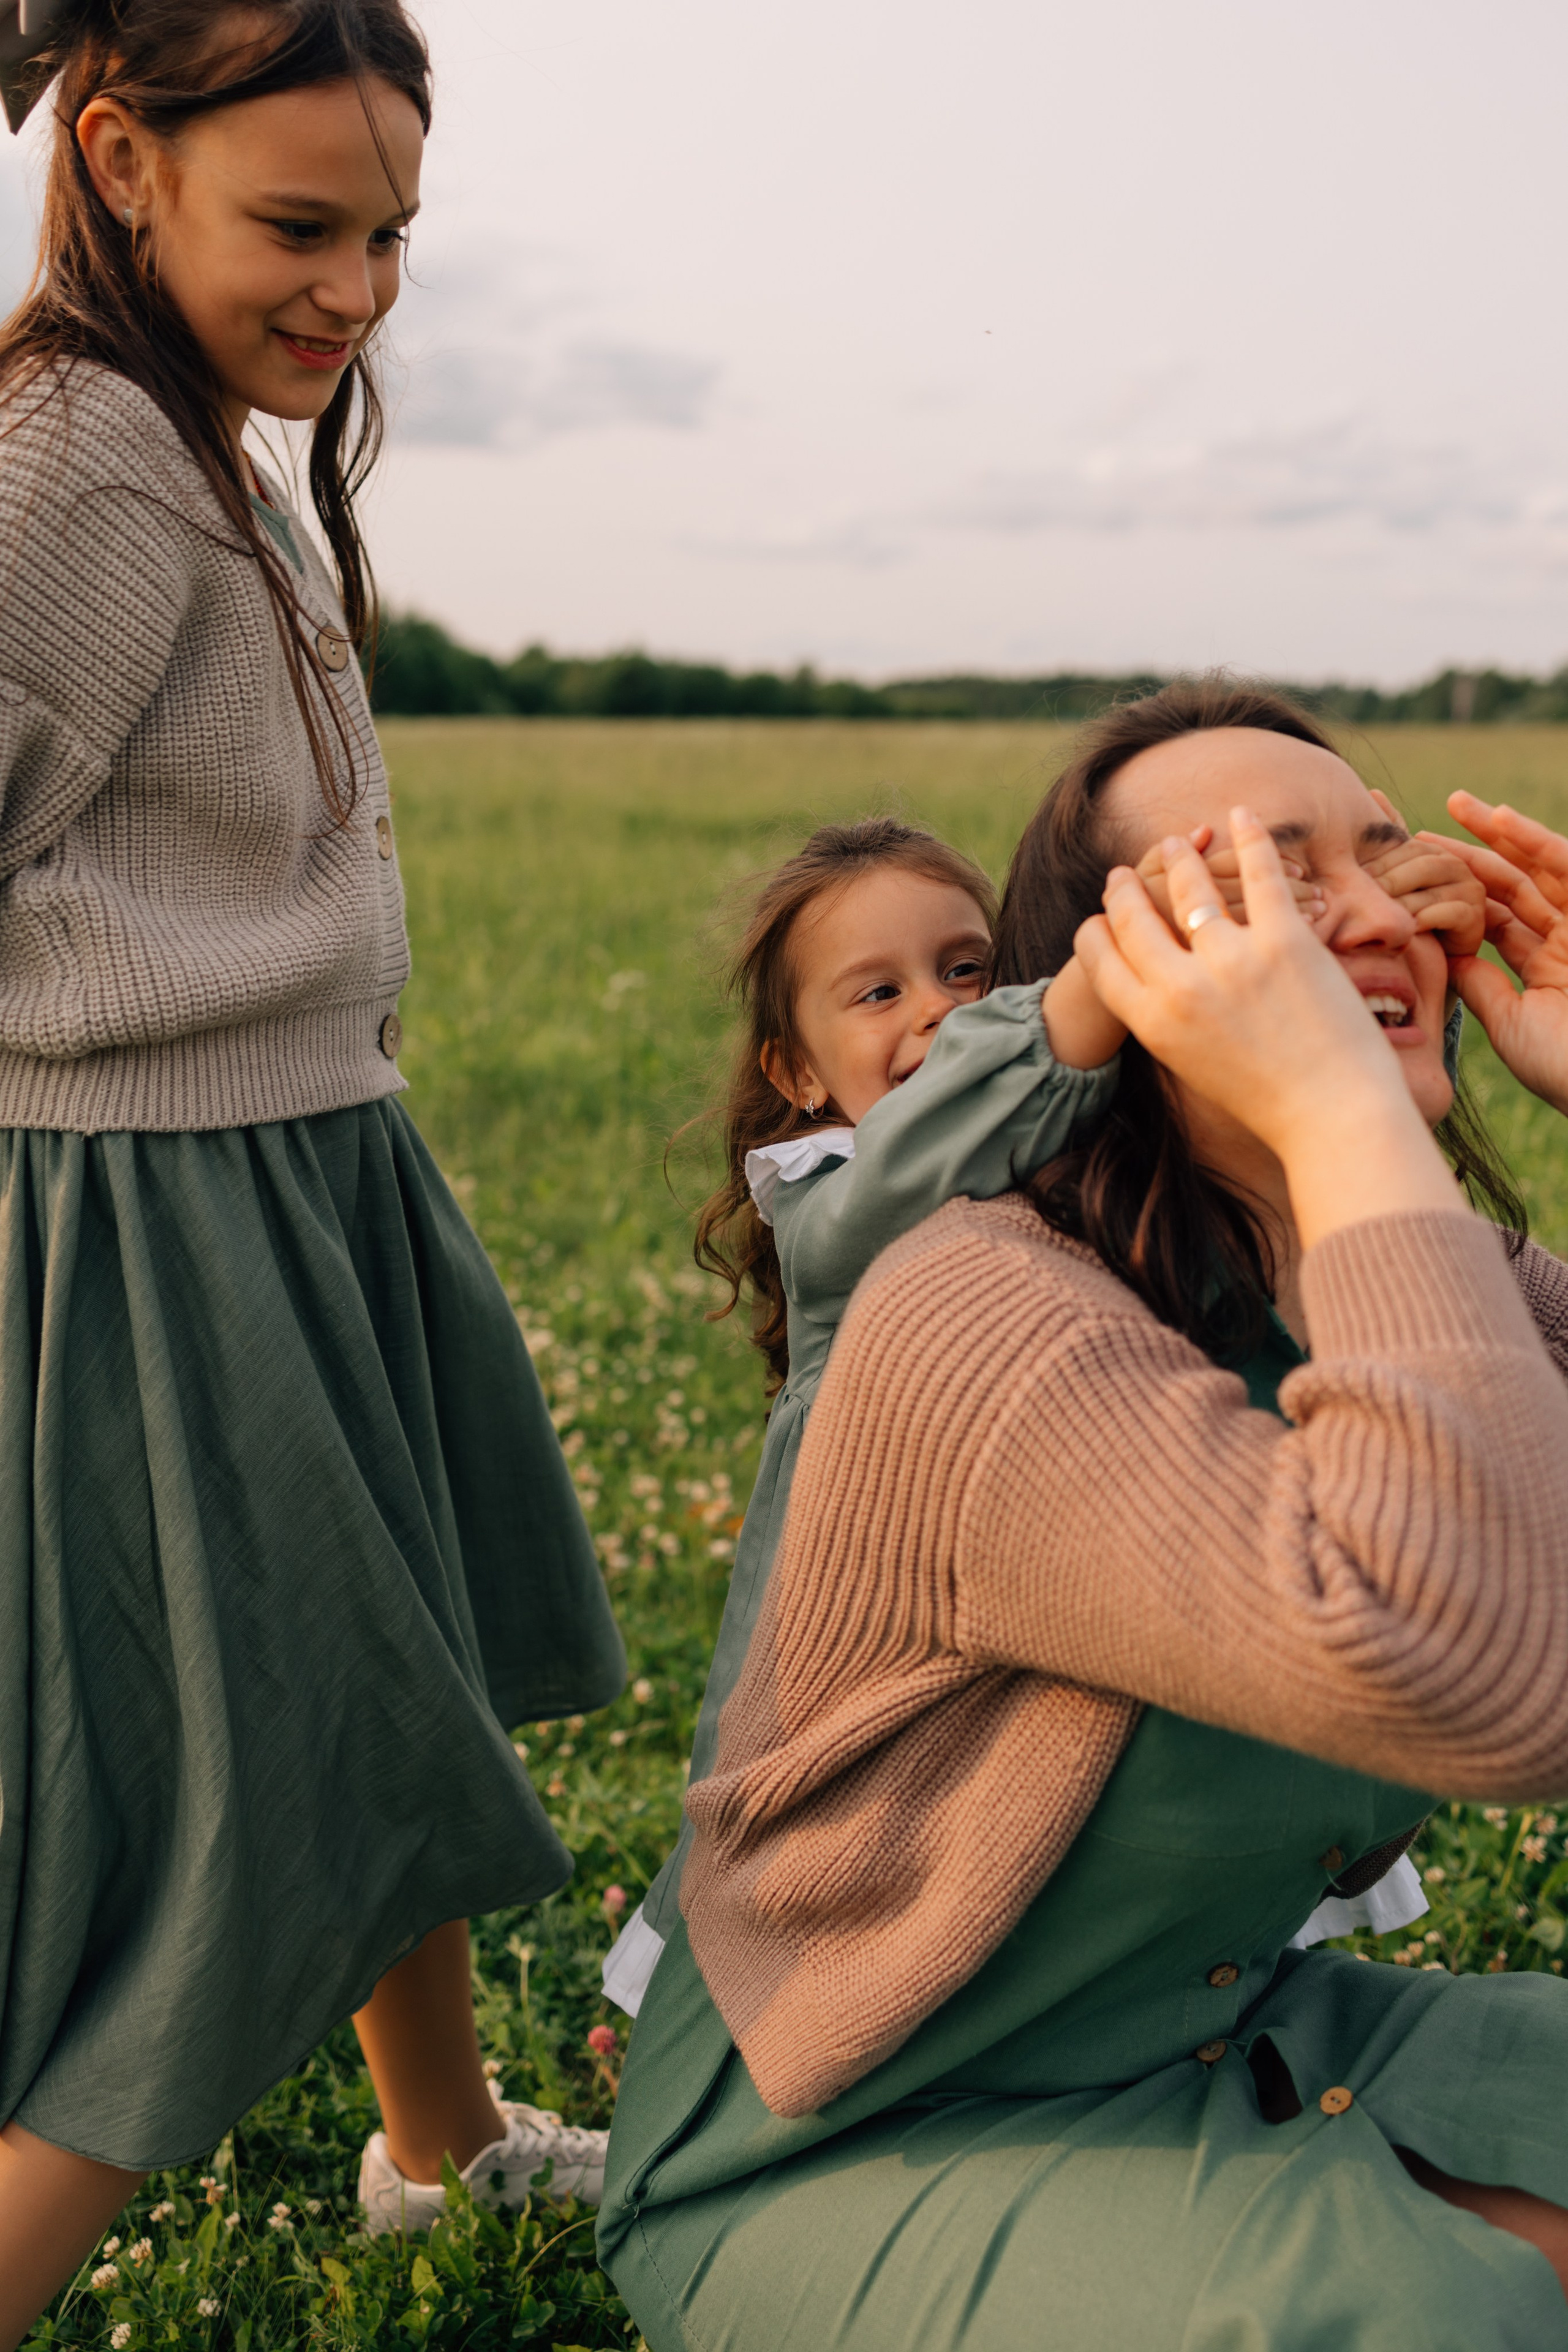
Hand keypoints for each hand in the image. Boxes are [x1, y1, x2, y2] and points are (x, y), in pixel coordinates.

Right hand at [1076, 810, 1460, 1247]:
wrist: (1333, 1116)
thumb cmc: (1269, 1102)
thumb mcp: (1195, 1066)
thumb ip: (1170, 1021)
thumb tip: (1160, 981)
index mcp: (1153, 1023)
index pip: (1099, 959)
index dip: (1094, 931)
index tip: (1100, 917)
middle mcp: (1182, 988)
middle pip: (1133, 917)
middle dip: (1123, 888)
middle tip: (1124, 872)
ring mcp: (1232, 961)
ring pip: (1188, 885)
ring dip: (1178, 857)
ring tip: (1177, 843)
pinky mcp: (1286, 941)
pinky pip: (1261, 874)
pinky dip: (1251, 839)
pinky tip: (1240, 817)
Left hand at [1361, 830, 1488, 957]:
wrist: (1437, 958)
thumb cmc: (1409, 919)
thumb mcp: (1395, 889)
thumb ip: (1384, 863)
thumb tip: (1362, 823)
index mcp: (1437, 853)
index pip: (1410, 848)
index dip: (1382, 861)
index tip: (1355, 875)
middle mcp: (1458, 867)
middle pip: (1423, 865)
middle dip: (1390, 880)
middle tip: (1362, 896)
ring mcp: (1470, 891)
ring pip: (1434, 890)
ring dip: (1403, 903)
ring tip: (1379, 915)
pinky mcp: (1475, 917)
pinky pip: (1451, 913)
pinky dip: (1426, 919)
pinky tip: (1405, 927)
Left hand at [1443, 792, 1567, 1114]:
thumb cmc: (1561, 1065)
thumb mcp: (1509, 1021)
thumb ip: (1481, 984)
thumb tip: (1446, 953)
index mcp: (1544, 966)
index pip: (1495, 918)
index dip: (1457, 892)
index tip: (1415, 872)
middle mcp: (1567, 939)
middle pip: (1513, 885)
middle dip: (1472, 853)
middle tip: (1425, 827)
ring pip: (1538, 867)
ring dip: (1500, 835)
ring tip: (1458, 805)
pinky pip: (1567, 867)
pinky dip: (1535, 842)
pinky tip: (1501, 819)